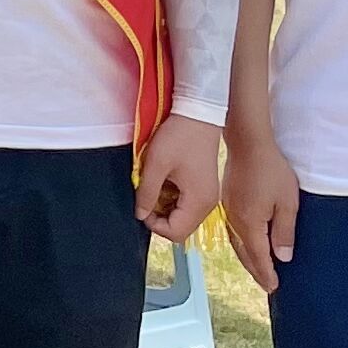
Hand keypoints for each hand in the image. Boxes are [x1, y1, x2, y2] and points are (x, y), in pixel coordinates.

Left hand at [136, 111, 222, 243]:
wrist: (199, 115)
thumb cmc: (178, 136)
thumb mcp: (156, 164)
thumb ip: (147, 193)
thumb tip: (139, 215)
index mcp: (198, 201)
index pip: (176, 233)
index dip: (154, 225)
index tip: (142, 204)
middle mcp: (208, 204)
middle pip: (180, 228)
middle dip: (159, 216)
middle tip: (146, 194)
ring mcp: (208, 196)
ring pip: (182, 216)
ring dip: (165, 206)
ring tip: (155, 184)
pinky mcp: (205, 187)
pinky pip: (187, 203)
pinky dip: (172, 198)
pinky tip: (165, 179)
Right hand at [221, 125, 300, 295]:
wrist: (248, 144)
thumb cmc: (271, 171)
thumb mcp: (287, 203)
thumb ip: (284, 232)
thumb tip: (282, 257)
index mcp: (250, 224)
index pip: (258, 256)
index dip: (266, 273)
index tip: (273, 287)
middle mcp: (235, 221)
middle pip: (244, 253)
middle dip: (256, 270)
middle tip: (266, 284)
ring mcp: (229, 211)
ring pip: (236, 242)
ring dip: (247, 258)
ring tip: (257, 268)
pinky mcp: (227, 201)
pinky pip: (233, 230)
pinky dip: (240, 243)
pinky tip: (244, 242)